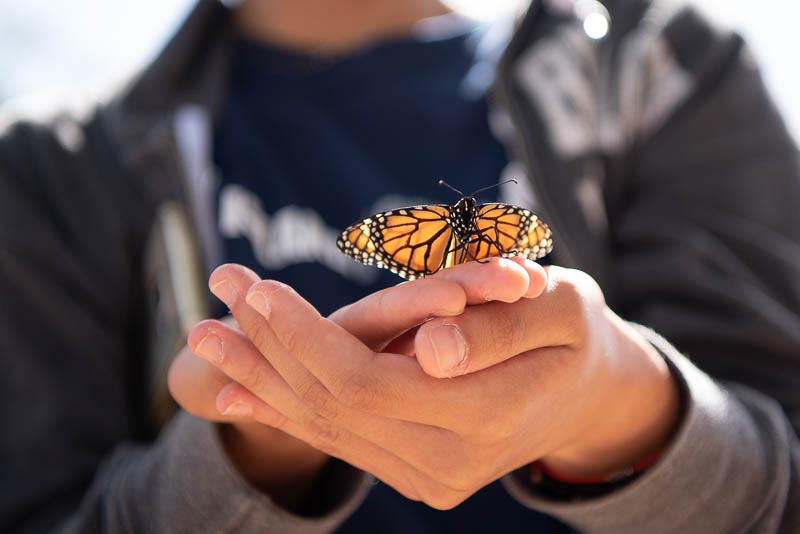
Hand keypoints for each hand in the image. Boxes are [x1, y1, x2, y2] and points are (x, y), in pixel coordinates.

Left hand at [170, 256, 539, 505]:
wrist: (585, 395)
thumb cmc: (574, 332)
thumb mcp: (562, 309)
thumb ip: (499, 329)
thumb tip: (429, 347)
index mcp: (488, 414)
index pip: (366, 380)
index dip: (304, 336)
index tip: (259, 288)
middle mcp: (450, 462)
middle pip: (332, 405)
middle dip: (267, 347)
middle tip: (214, 293)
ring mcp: (430, 477)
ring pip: (326, 426)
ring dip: (262, 377)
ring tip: (203, 337)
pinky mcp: (416, 472)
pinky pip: (340, 442)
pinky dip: (287, 411)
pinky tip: (237, 390)